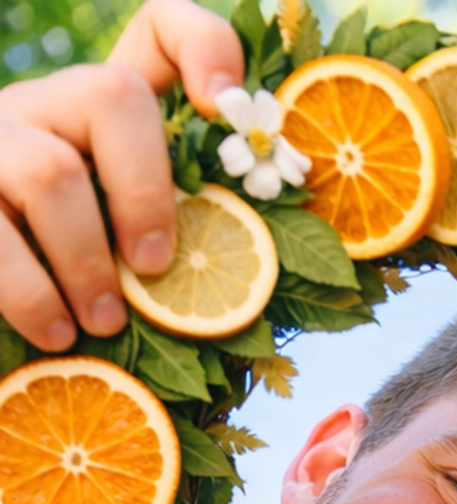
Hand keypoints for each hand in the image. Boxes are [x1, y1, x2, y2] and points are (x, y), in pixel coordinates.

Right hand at [0, 0, 241, 348]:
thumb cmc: (76, 277)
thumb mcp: (127, 243)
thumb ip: (180, 230)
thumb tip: (238, 261)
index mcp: (99, 109)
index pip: (161, 31)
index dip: (204, 47)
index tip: (221, 108)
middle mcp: (45, 105)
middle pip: (111, 94)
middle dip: (147, 190)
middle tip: (154, 268)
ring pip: (50, 171)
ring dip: (88, 260)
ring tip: (104, 323)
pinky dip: (30, 293)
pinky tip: (55, 332)